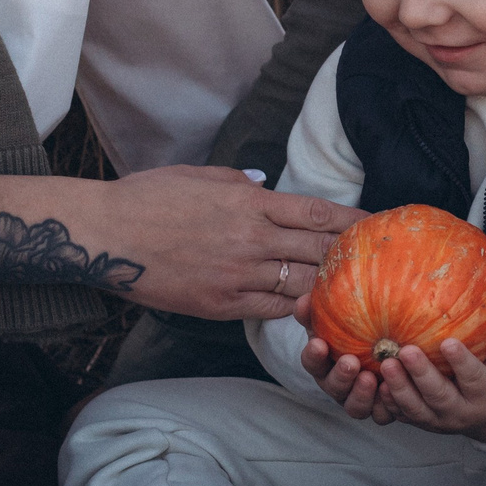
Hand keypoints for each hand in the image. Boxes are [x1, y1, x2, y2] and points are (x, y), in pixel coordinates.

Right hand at [0, 169, 358, 321]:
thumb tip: (266, 185)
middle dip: (350, 255)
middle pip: (316, 249)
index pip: (315, 211)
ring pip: (299, 284)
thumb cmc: (148, 197)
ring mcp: (236, 275)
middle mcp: (250, 240)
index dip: (350, 219)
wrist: (105, 234)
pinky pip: (269, 309)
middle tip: (379, 261)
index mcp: (249, 203)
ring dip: (326, 287)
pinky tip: (308, 309)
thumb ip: (240, 183)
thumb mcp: (200, 176)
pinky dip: (292, 308)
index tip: (376, 223)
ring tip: (352, 291)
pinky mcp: (219, 305)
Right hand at [296, 296, 388, 422]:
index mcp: (324, 363)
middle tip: (350, 362)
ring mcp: (358, 400)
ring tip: (371, 378)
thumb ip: (320, 309)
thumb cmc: (358, 327)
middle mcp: (338, 385)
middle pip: (333, 387)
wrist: (391, 344)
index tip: (319, 344)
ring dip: (361, 395)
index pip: (312, 361)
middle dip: (340, 376)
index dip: (313, 356)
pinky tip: (392, 390)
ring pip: (355, 407)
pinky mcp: (380, 410)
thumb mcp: (339, 314)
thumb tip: (304, 300)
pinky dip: (385, 407)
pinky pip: (381, 415)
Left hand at [371, 325, 485, 442]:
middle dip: (421, 375)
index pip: (473, 380)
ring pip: (416, 409)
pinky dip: (388, 402)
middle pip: (439, 397)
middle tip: (406, 351)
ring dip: (399, 388)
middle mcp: (460, 412)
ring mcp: (438, 420)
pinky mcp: (421, 422)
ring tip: (386, 364)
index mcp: (485, 396)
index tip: (449, 342)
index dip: (461, 363)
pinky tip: (376, 383)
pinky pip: (403, 415)